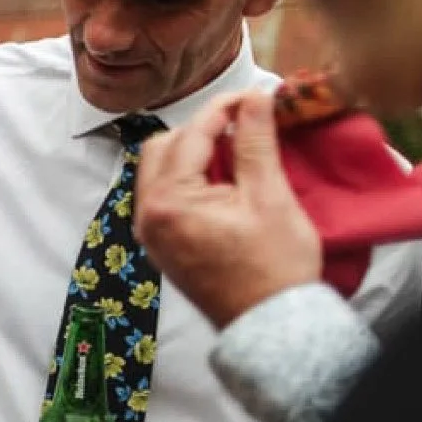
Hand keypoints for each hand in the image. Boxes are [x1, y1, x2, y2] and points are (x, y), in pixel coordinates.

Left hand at [134, 90, 321, 328]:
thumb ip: (255, 142)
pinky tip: (222, 178)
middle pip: (163, 148)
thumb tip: (255, 97)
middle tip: (243, 123)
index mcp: (168, 202)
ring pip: (160, 170)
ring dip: (192, 152)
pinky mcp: (161, 245)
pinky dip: (188, 178)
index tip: (253, 95)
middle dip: (201, 129)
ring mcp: (150, 233)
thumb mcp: (269, 196)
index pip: (190, 135)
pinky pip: (164, 195)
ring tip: (236, 150)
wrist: (269, 325)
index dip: (223, 108)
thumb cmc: (275, 266)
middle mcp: (147, 216)